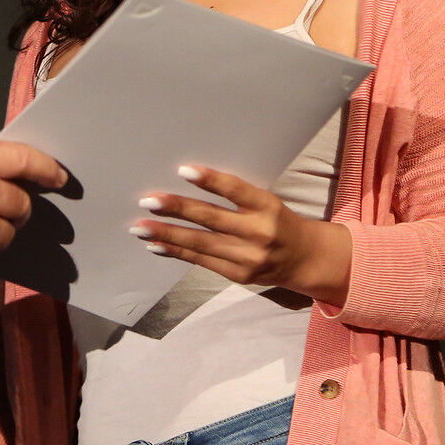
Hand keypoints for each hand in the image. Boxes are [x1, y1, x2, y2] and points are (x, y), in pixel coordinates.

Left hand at [131, 165, 350, 305]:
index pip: (236, 190)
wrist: (304, 259)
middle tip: (148, 200)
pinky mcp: (239, 275)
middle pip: (212, 218)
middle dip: (177, 209)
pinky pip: (201, 261)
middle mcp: (259, 232)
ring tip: (140, 227)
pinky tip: (155, 244)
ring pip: (201, 243)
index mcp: (268, 206)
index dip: (210, 180)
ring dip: (167, 234)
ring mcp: (249, 257)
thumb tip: (187, 181)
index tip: (183, 169)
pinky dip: (176, 251)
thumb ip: (236, 195)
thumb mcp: (265, 201)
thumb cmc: (276, 220)